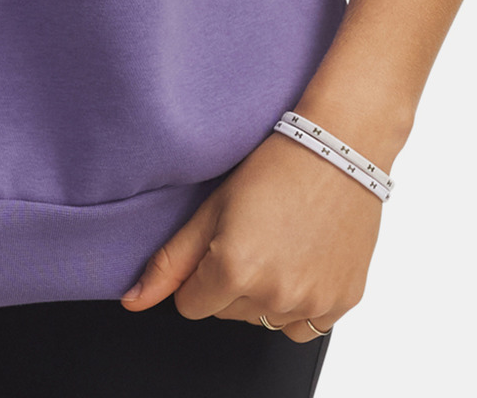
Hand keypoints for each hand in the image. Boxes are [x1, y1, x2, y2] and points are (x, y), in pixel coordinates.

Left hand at [120, 127, 382, 337]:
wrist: (339, 150)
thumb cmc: (275, 166)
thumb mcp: (212, 207)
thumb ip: (170, 262)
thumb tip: (133, 301)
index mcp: (235, 270)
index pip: (191, 306)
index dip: (199, 274)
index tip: (218, 243)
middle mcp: (274, 294)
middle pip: (228, 313)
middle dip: (232, 282)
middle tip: (253, 234)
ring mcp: (311, 303)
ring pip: (264, 321)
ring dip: (265, 294)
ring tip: (280, 243)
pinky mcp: (342, 303)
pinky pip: (304, 327)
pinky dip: (299, 303)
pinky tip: (303, 260)